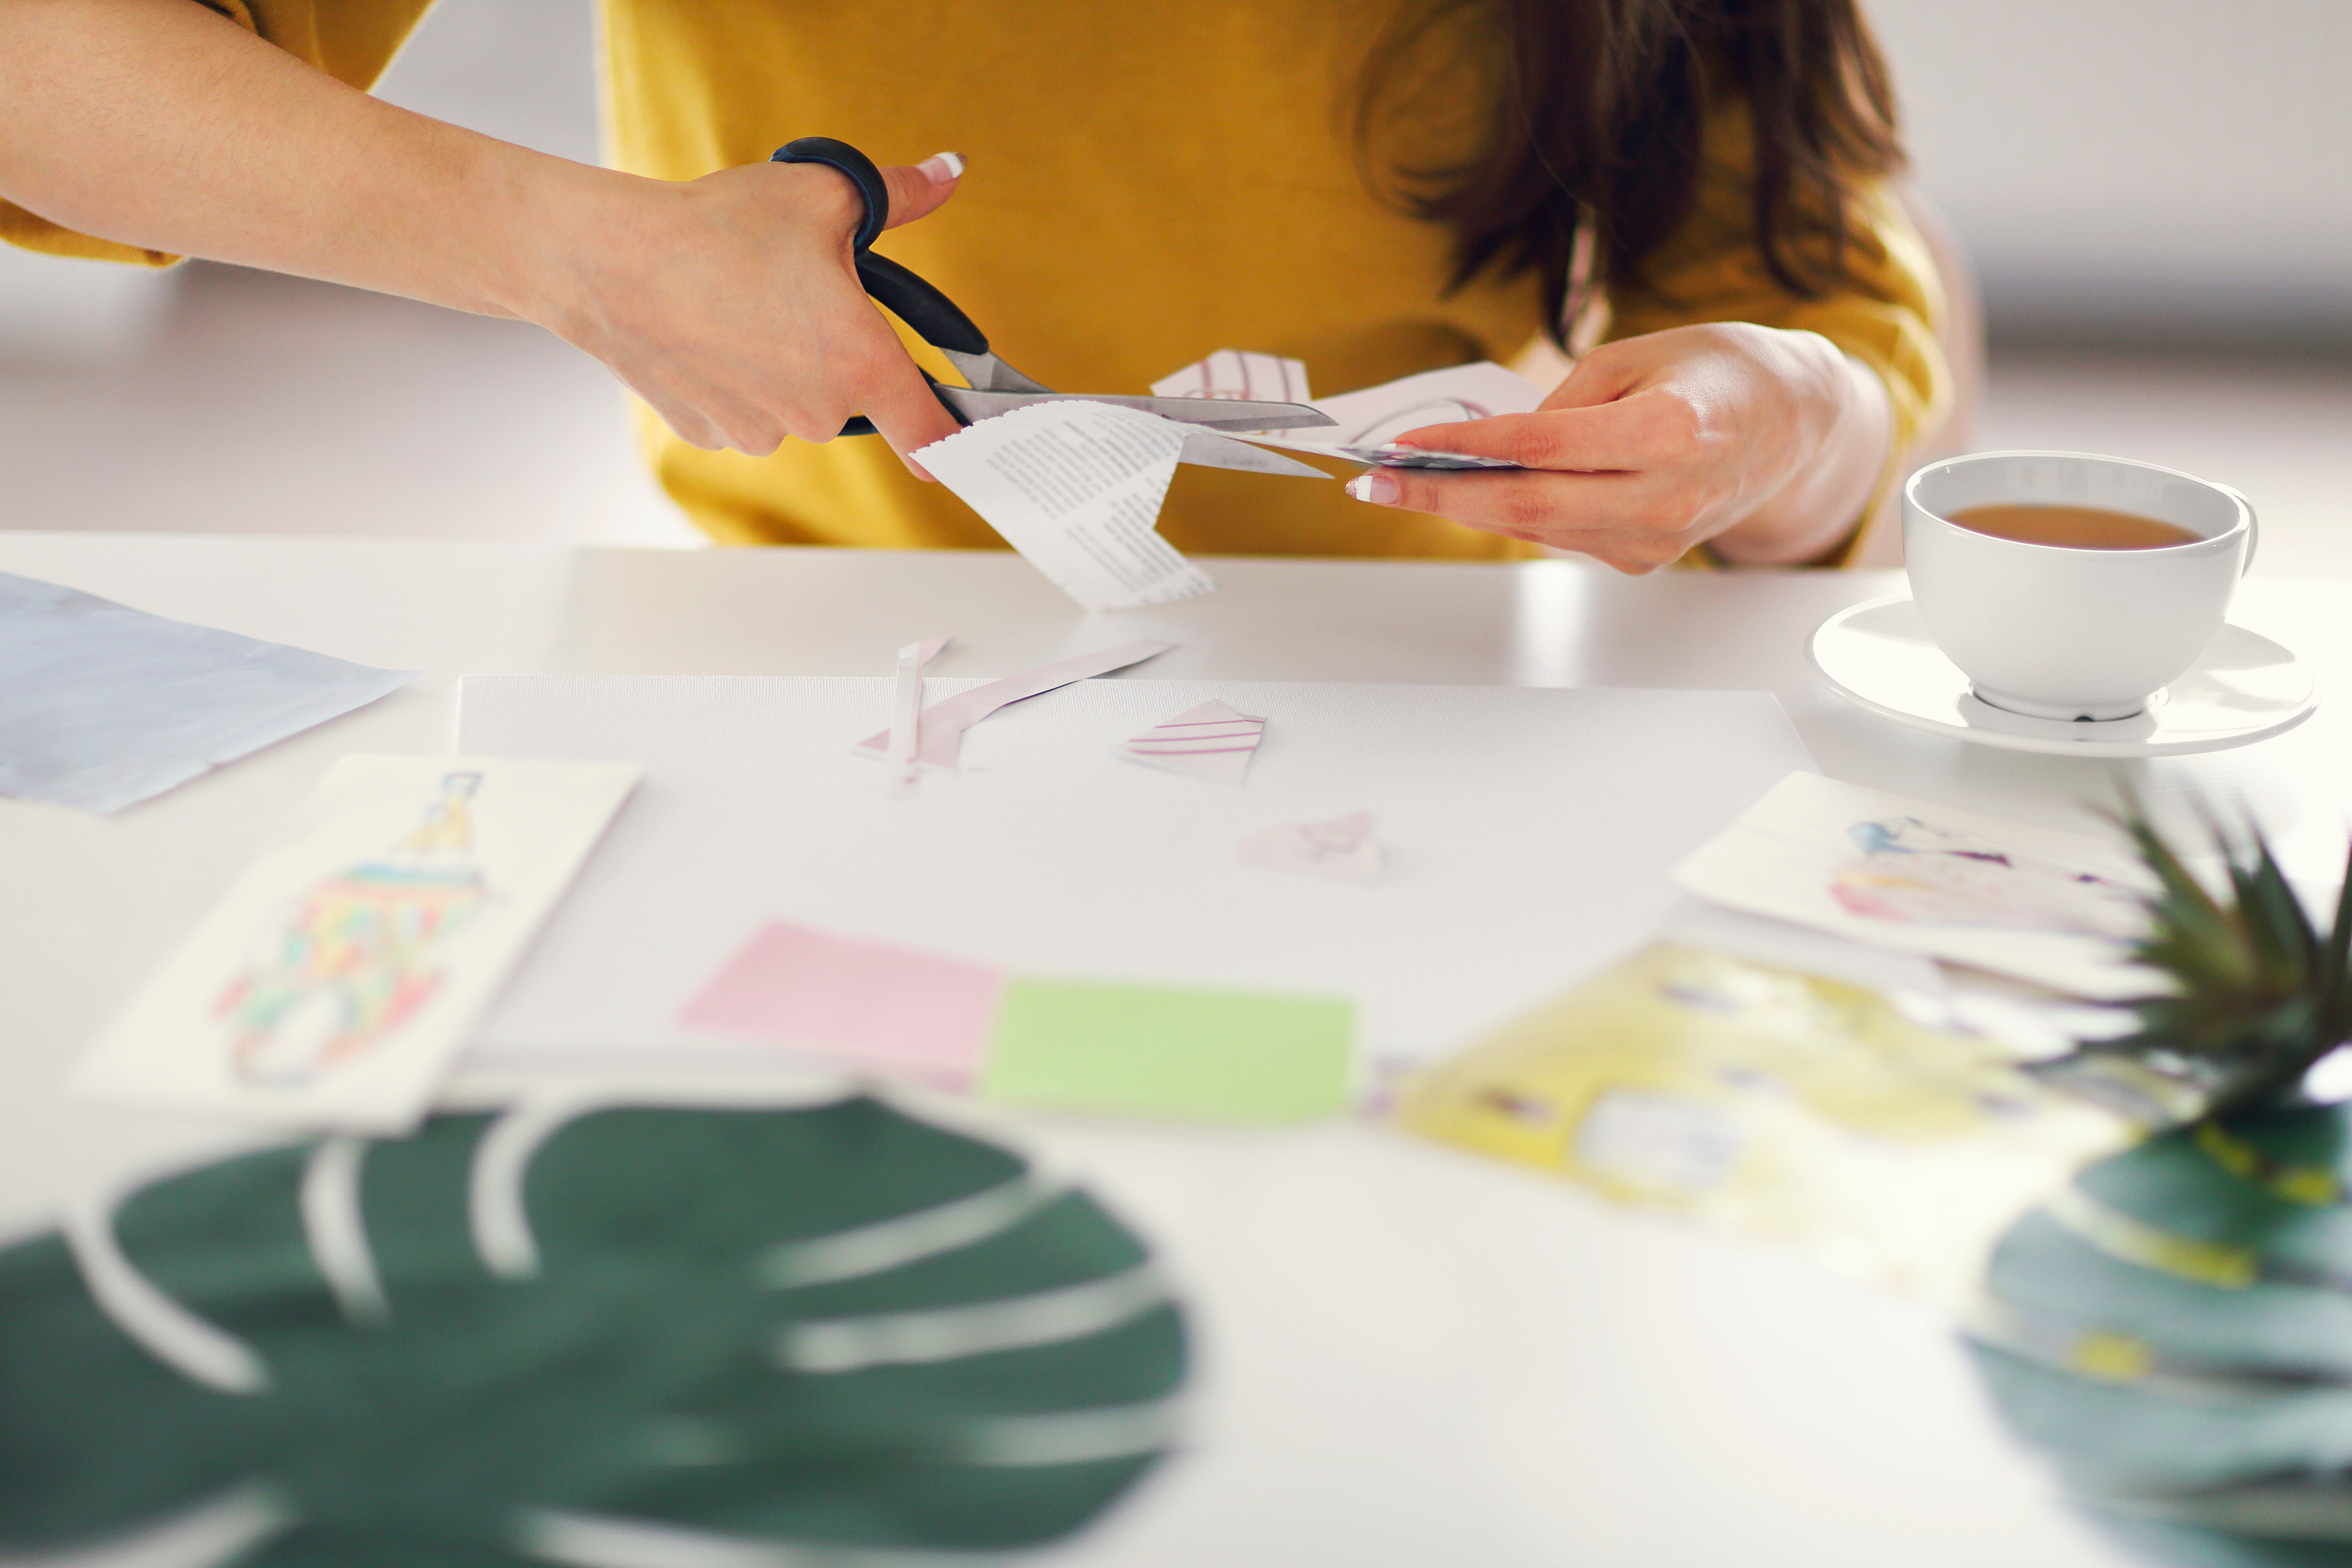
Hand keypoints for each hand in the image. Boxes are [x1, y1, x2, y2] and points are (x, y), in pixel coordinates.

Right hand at [533, 152, 969, 466]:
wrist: (608, 260)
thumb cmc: (720, 227)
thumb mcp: (826, 193)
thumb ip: (902, 192)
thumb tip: (950, 171)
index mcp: (862, 363)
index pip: (932, 434)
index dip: (953, 439)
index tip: (960, 441)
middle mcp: (817, 413)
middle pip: (853, 398)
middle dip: (838, 355)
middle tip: (797, 296)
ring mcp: (760, 432)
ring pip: (794, 404)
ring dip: (782, 368)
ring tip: (740, 305)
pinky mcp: (710, 435)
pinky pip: (743, 410)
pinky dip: (734, 378)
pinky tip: (705, 330)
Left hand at [1347, 323, 1891, 571]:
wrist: (1796, 421)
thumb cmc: (1718, 371)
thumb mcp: (1637, 354)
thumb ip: (1561, 403)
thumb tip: (1493, 446)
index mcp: (1669, 433)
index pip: (1541, 449)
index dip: (1463, 449)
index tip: (1403, 446)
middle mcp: (1666, 497)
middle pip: (1529, 508)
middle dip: (1442, 498)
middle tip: (1376, 487)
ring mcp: (1658, 538)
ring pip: (1539, 531)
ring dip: (1467, 509)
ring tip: (1405, 488)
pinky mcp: (1648, 558)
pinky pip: (1564, 536)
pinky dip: (1516, 515)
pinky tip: (1474, 494)